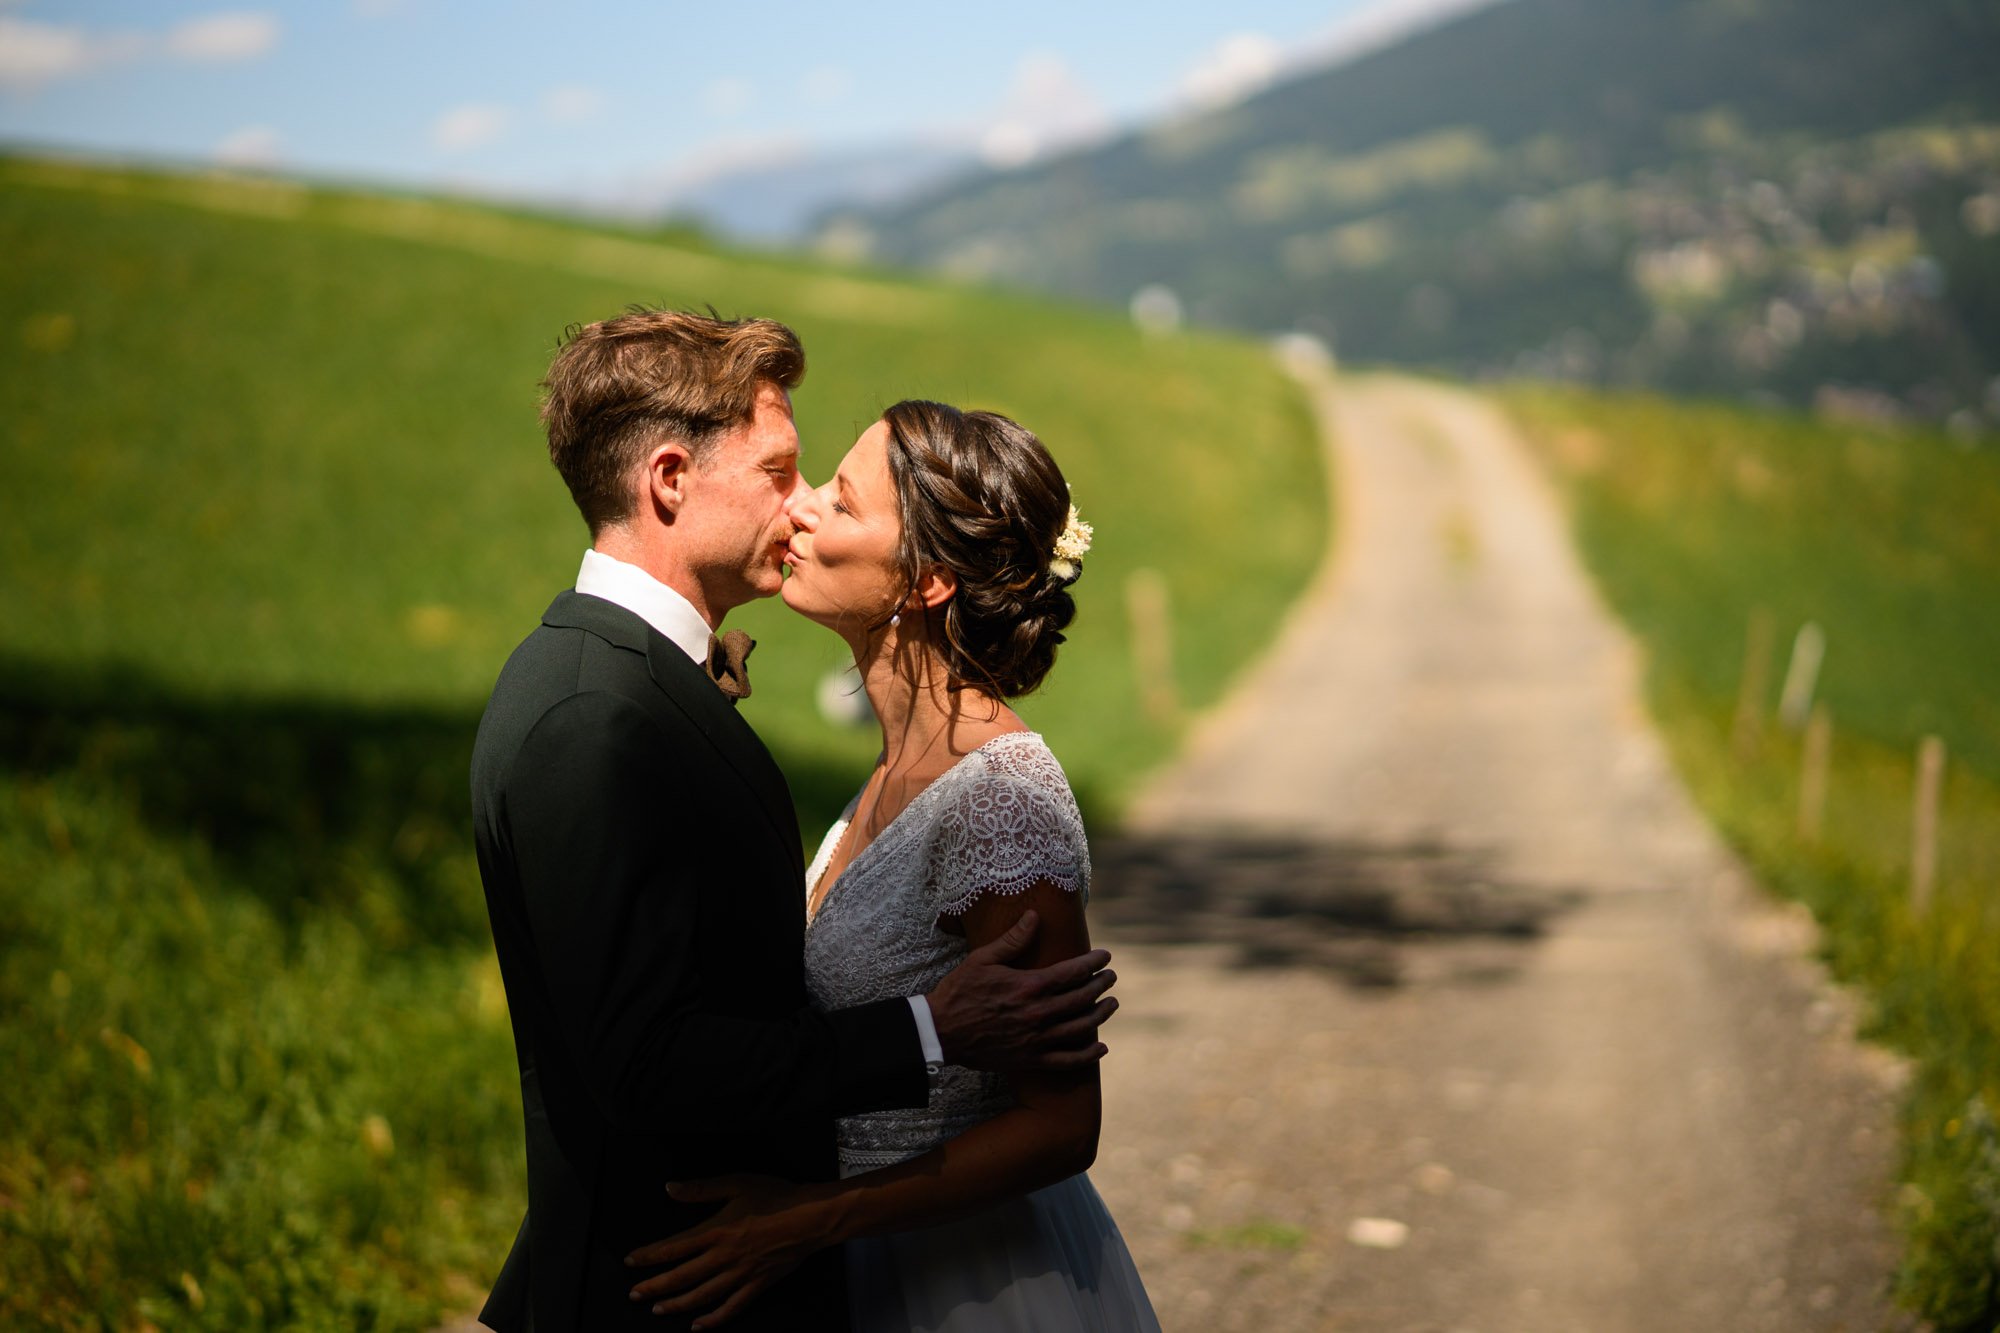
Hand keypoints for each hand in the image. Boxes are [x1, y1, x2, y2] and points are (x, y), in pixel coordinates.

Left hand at [624, 1175, 831, 1328]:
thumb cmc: (776, 1197)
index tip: (631, 1261)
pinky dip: (713, 1319)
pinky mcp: (757, 1285)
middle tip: (634, 1294)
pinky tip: (699, 1326)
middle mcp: (723, 1257)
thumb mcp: (737, 1183)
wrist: (810, 1217)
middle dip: (654, 1286)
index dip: (649, 1256)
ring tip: (658, 1310)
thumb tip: (671, 1189)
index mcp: (716, 1231)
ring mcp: (740, 1274)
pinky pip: (731, 1308)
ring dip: (677, 1305)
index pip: (673, 1247)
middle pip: (681, 1276)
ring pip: (701, 1296)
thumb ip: (701, 1189)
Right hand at [926, 909, 1117, 1071]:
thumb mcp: (983, 959)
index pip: (1073, 972)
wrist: (941, 1032)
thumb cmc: (959, 991)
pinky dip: (1088, 1055)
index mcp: (1029, 986)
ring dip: (1101, 1014)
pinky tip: (1101, 1048)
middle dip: (1102, 985)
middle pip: (1083, 998)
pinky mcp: (1031, 1059)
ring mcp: (1037, 1039)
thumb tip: (1034, 916)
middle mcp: (1038, 1013)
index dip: (1094, 963)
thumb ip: (1013, 939)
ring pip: (1081, 1027)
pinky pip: (1068, 1061)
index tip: (1106, 956)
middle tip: (1111, 977)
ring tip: (1112, 1004)